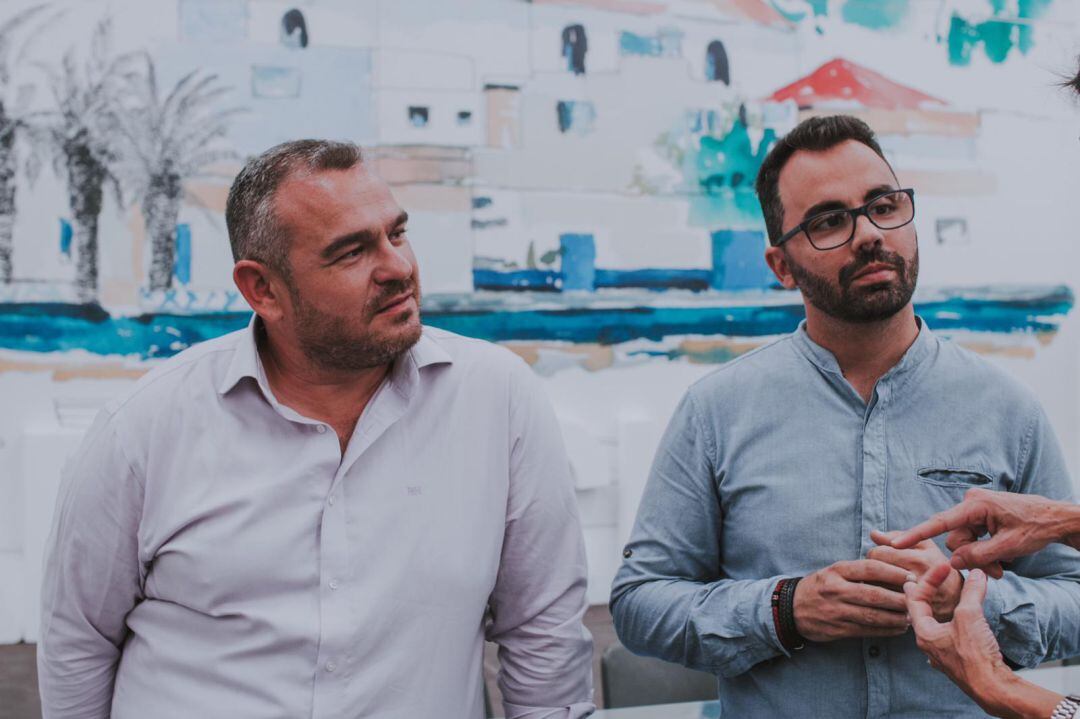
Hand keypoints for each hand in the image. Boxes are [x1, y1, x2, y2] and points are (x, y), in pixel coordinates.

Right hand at [793, 559, 913, 642]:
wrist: (790, 608)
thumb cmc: (819, 586)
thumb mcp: (834, 571)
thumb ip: (859, 570)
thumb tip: (893, 569)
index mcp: (837, 571)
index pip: (870, 568)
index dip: (894, 572)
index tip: (912, 577)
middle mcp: (836, 590)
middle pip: (874, 594)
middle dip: (900, 598)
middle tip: (918, 599)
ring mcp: (836, 611)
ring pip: (873, 615)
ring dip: (896, 617)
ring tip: (911, 616)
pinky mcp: (837, 629)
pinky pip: (866, 631)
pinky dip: (885, 630)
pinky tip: (897, 628)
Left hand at [869, 530, 962, 620]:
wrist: (957, 599)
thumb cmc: (938, 568)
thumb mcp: (925, 547)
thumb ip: (900, 537)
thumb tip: (874, 534)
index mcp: (919, 560)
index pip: (878, 553)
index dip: (874, 553)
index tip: (878, 556)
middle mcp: (916, 579)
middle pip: (874, 570)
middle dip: (871, 568)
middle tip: (876, 569)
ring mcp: (912, 599)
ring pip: (875, 587)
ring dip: (873, 583)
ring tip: (881, 581)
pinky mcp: (910, 613)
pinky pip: (883, 603)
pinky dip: (881, 598)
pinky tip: (886, 594)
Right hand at [889, 489, 1079, 578]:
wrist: (1058, 519)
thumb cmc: (1037, 528)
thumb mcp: (1008, 547)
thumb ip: (977, 555)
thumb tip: (953, 562)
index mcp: (975, 505)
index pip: (939, 523)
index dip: (915, 534)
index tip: (895, 542)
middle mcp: (971, 504)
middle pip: (956, 539)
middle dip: (973, 557)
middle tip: (998, 571)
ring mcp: (976, 510)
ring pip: (965, 542)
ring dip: (982, 558)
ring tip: (1004, 567)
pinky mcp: (982, 516)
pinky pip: (973, 538)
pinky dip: (986, 551)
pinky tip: (1003, 558)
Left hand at [904, 566, 1012, 714]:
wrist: (993, 688)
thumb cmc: (976, 655)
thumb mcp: (970, 616)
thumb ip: (971, 592)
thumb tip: (977, 573)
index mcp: (924, 633)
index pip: (915, 599)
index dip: (928, 579)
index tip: (943, 567)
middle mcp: (929, 645)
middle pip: (920, 613)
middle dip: (922, 595)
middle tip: (919, 581)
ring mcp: (943, 655)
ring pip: (933, 627)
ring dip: (935, 611)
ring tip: (933, 600)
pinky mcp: (958, 661)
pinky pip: (947, 638)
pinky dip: (948, 625)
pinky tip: (949, 627)